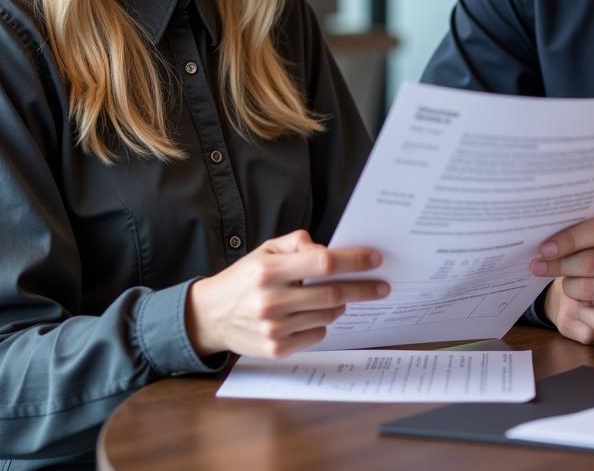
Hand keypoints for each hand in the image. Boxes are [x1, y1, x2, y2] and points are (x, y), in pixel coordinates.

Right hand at [186, 229, 388, 358]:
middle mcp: (272, 300)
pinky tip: (312, 315)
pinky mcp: (276, 350)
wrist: (211, 315)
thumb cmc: (244, 278)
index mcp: (270, 271)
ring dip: (340, 305)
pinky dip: (323, 324)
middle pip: (332, 294)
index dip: (353, 261)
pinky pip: (316, 335)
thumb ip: (296, 243)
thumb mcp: (265, 250)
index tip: (375, 259)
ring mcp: (274, 328)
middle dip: (363, 288)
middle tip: (382, 285)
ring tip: (339, 297)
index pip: (323, 263)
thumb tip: (326, 248)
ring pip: (328, 316)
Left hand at [530, 213, 593, 343]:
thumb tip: (562, 232)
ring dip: (570, 285)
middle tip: (538, 265)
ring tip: (565, 280)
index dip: (567, 239)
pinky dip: (586, 310)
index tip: (545, 246)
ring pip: (591, 291)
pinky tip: (582, 303)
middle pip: (590, 263)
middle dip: (557, 265)